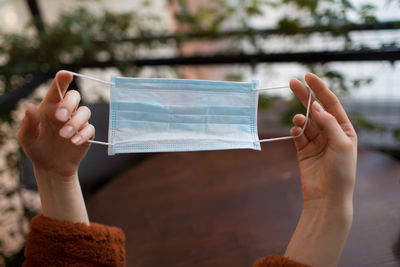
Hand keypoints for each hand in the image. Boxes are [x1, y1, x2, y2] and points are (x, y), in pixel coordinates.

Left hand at [17, 71, 92, 223]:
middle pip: (75, 96)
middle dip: (69, 104)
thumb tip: (30, 107)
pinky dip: (82, 134)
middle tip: (59, 117)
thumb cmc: (36, 148)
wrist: (51, 167)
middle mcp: (66, 111)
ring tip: (64, 135)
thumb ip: (28, 122)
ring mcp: (77, 122)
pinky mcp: (86, 134)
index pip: (58, 89)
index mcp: (50, 107)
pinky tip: (73, 142)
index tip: (66, 74)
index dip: (63, 80)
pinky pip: (89, 129)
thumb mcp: (26, 137)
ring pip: (84, 112)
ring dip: (75, 122)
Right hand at [284, 73, 356, 266]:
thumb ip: (328, 123)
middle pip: (315, 109)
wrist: (327, 197)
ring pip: (304, 122)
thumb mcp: (341, 144)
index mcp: (344, 129)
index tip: (308, 76)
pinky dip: (295, 132)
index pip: (331, 104)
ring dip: (300, 119)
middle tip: (292, 83)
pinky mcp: (303, 150)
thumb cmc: (341, 171)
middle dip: (304, 96)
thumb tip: (316, 106)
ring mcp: (316, 141)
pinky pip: (297, 135)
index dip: (320, 89)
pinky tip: (295, 132)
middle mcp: (330, 133)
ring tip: (297, 122)